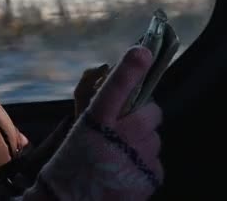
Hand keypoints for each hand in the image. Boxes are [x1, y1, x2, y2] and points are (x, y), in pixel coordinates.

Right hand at [17, 46, 163, 200]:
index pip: (116, 88)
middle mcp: (120, 137)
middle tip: (126, 128)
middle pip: (152, 112)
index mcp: (96, 121)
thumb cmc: (70, 164)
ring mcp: (138, 158)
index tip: (142, 51)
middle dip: (144, 115)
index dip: (130, 68)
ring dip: (143, 143)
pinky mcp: (151, 177)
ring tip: (120, 157)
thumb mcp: (78, 129)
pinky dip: (144, 165)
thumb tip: (113, 75)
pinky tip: (126, 173)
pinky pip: (156, 162)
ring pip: (155, 138)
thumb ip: (97, 104)